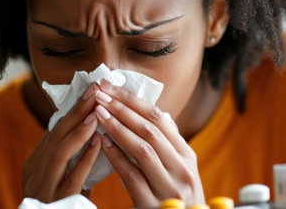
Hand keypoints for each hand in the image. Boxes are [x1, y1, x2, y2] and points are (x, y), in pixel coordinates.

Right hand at [23, 84, 101, 202]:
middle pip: (55, 134)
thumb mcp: (65, 172)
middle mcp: (34, 171)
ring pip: (58, 153)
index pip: (56, 129)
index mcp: (37, 161)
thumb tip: (93, 121)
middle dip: (77, 111)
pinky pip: (71, 177)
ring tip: (97, 113)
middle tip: (96, 91)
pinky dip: (84, 158)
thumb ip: (73, 151)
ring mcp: (42, 187)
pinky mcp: (56, 201)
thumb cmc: (67, 198)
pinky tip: (98, 143)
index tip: (93, 89)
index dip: (75, 108)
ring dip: (79, 131)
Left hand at [94, 79, 204, 207]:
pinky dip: (117, 157)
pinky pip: (132, 176)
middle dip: (122, 109)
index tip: (112, 88)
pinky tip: (103, 143)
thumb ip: (171, 144)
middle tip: (101, 94)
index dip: (133, 101)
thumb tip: (162, 116)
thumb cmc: (179, 197)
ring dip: (118, 128)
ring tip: (99, 113)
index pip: (160, 118)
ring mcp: (169, 188)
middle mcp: (182, 169)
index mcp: (187, 156)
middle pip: (150, 130)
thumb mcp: (182, 169)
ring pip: (142, 150)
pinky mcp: (152, 205)